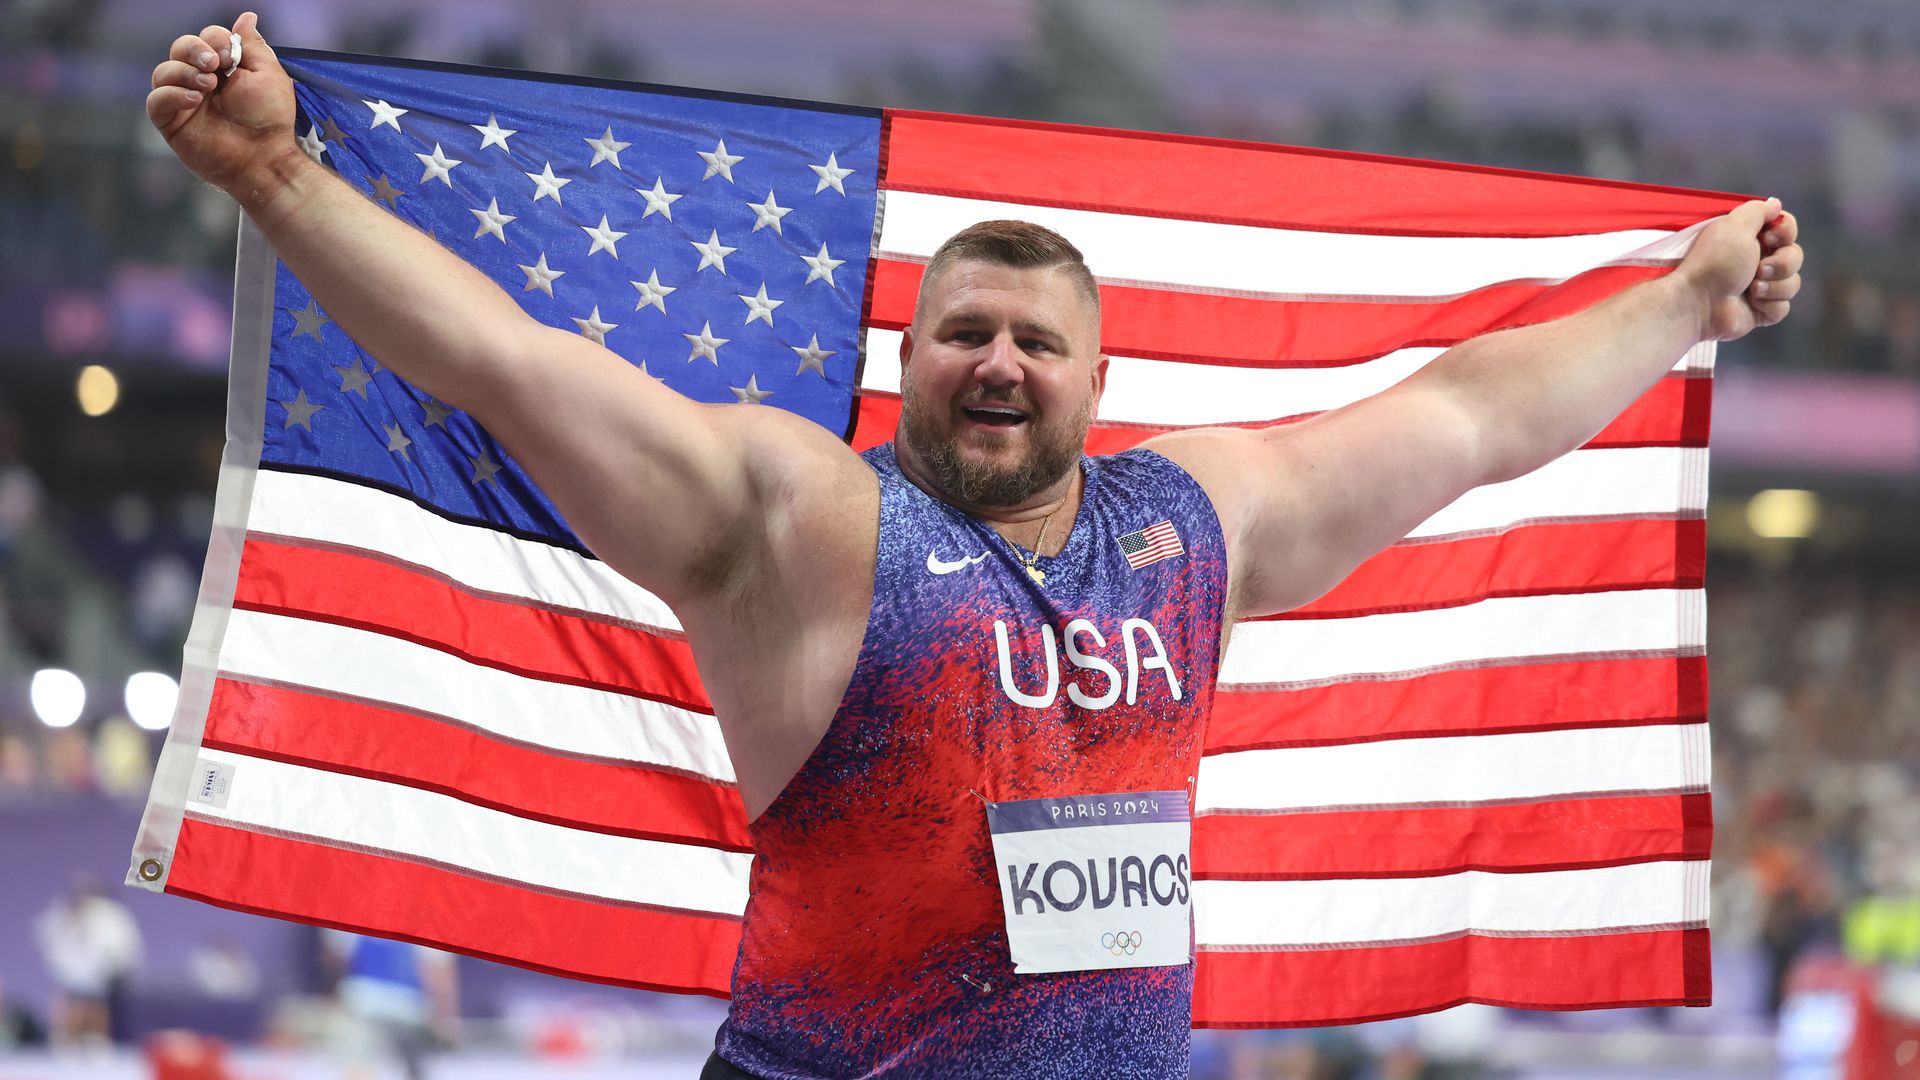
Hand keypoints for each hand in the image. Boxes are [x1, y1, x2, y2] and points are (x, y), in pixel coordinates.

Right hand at [146, 12, 296, 193]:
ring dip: (184, 72)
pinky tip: (195, 100)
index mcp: (224, 68)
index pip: (206, 38)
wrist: (264, 156)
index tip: (230, 55)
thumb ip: (252, 45)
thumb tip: (246, 17)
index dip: (214, 40)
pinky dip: (172, 94)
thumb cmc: (269, 118)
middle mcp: (200, 81)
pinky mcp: (171, 122)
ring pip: (163, 71)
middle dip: (194, 49)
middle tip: (214, 64)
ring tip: (208, 86)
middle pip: (180, 48)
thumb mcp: (267, 74)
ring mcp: (184, 101)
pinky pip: (156, 100)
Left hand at [1678, 197, 1803, 341]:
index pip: (1787, 229)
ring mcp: (1760, 288)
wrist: (1698, 302)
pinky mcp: (1760, 311)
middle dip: (1782, 263)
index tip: (1768, 238)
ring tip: (1751, 288)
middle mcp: (1756, 262)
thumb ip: (1758, 211)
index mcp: (1749, 239)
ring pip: (1792, 283)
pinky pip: (1783, 308)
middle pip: (1795, 256)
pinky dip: (1769, 305)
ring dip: (1775, 285)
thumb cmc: (1713, 263)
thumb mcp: (1735, 226)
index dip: (1785, 233)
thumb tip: (1776, 204)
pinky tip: (1750, 303)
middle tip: (1758, 268)